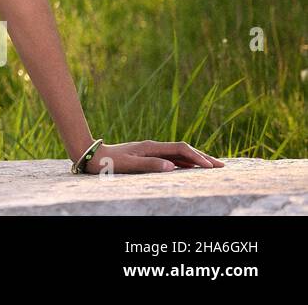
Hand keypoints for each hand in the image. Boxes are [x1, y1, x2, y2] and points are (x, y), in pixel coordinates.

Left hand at [78, 140, 224, 174]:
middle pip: (183, 149)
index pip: (180, 149)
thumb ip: (150, 164)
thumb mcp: (128, 164)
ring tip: (212, 167)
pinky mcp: (148, 155)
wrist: (93, 155)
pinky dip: (185, 162)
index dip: (196, 157)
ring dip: (195, 159)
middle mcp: (153, 146)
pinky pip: (171, 157)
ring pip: (179, 153)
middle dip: (202, 157)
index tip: (210, 167)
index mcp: (151, 147)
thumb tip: (172, 166)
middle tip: (221, 166)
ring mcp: (151, 150)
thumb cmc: (109, 162)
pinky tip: (190, 168)